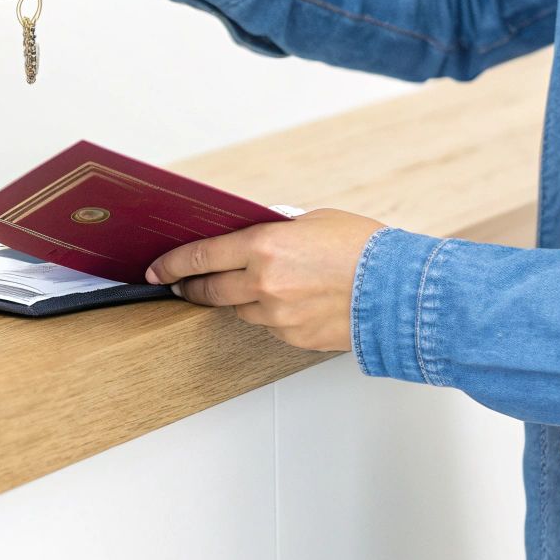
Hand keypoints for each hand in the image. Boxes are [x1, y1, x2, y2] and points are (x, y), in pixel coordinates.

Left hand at [145, 209, 385, 351]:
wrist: (403, 291)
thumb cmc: (367, 250)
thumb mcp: (313, 221)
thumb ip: (275, 229)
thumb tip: (250, 233)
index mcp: (264, 247)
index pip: (200, 257)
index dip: (172, 263)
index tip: (156, 269)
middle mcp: (264, 284)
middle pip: (209, 290)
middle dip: (190, 287)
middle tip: (179, 285)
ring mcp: (277, 316)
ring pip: (239, 310)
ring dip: (237, 299)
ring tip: (255, 287)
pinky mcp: (293, 338)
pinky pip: (268, 326)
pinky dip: (269, 314)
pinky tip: (289, 302)